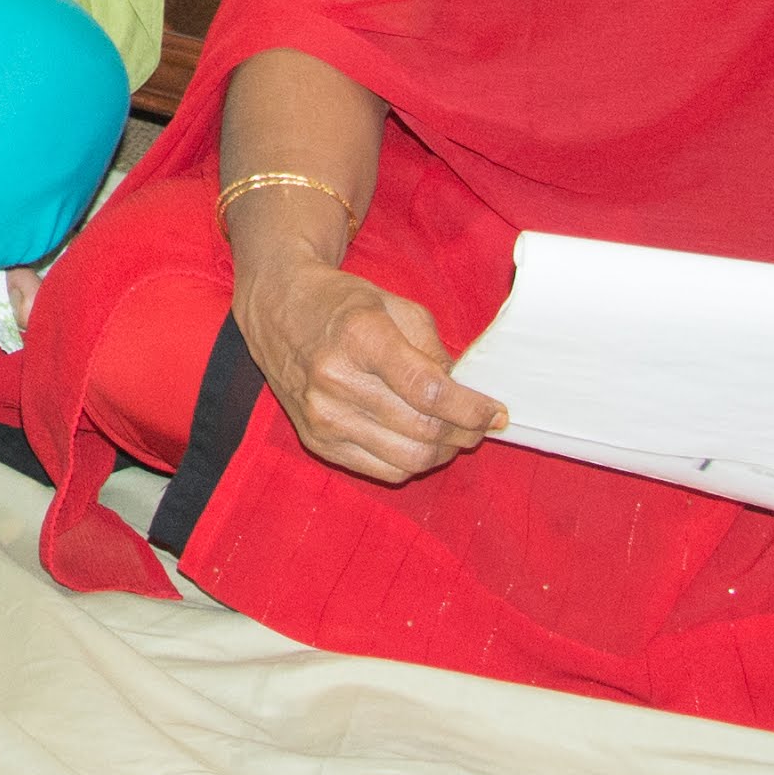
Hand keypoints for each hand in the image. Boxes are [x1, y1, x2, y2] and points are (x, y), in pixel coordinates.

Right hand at [237, 250, 500, 483]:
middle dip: (465, 432)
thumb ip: (435, 351)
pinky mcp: (315, 440)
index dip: (472, 409)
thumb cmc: (342, 303)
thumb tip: (466, 398)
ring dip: (443, 452)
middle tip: (479, 424)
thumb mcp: (395, 306)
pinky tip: (418, 441)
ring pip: (408, 460)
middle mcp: (335, 379)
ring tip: (452, 434)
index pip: (430, 392)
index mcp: (360, 336)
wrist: (277, 309)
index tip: (496, 412)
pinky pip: (383, 471)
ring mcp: (322, 416)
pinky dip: (412, 463)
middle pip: (423, 430)